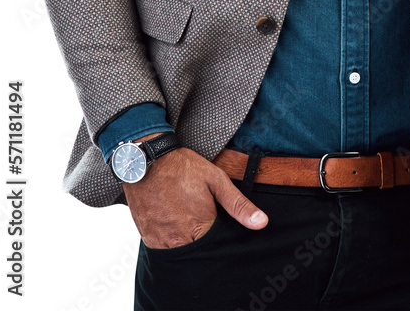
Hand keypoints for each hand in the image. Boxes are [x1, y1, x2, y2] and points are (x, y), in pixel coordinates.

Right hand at [122, 137, 267, 248]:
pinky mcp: (147, 237)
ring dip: (183, 237)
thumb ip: (239, 205)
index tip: (211, 217)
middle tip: (194, 212)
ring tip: (182, 213)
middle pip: (197, 249)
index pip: (215, 246)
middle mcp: (180, 239)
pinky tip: (169, 217)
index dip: (216, 231)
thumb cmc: (184, 167)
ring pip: (179, 250)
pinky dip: (167, 236)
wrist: (147, 159)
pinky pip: (161, 246)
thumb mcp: (216, 180)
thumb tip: (262, 223)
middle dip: (199, 236)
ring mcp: (162, 240)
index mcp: (201, 227)